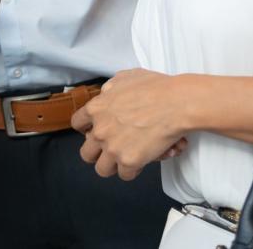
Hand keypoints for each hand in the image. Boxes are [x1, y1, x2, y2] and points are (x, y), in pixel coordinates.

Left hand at [70, 68, 189, 180]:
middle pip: (86, 153)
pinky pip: (125, 175)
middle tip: (110, 150)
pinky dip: (134, 170)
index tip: (93, 131)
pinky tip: (141, 161)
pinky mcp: (129, 161)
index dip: (85, 129)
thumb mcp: (125, 78)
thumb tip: (107, 94)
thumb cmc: (155, 88)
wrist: (175, 103)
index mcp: (96, 109)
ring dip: (113, 166)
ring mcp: (113, 148)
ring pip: (102, 169)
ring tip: (125, 160)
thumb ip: (111, 88)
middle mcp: (100, 130)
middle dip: (97, 153)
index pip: (77, 123)